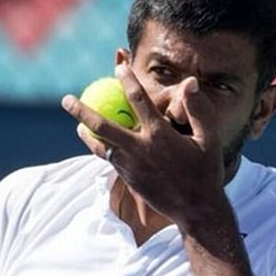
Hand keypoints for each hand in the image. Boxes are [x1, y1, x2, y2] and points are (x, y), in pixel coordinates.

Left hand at [61, 63, 226, 222]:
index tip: (118, 67)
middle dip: (81, 110)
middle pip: (102, 125)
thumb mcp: (209, 139)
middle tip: (66, 99)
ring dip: (86, 132)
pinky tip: (97, 143)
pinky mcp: (128, 178)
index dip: (127, 80)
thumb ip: (198, 110)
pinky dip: (100, 149)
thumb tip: (191, 83)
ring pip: (100, 145)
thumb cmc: (206, 171)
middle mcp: (140, 148)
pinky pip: (110, 159)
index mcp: (160, 134)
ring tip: (77, 124)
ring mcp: (131, 165)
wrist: (196, 209)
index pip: (138, 99)